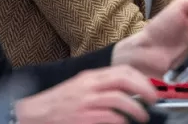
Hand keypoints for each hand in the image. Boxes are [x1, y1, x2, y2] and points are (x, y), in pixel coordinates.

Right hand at [13, 65, 157, 123]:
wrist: (33, 114)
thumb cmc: (58, 104)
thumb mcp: (80, 88)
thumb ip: (101, 87)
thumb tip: (126, 92)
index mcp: (91, 77)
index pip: (123, 70)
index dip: (141, 79)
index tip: (151, 88)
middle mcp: (90, 85)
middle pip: (125, 79)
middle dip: (144, 89)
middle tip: (153, 100)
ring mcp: (86, 101)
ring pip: (121, 99)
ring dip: (136, 109)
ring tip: (142, 117)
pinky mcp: (84, 117)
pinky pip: (110, 117)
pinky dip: (122, 120)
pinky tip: (124, 123)